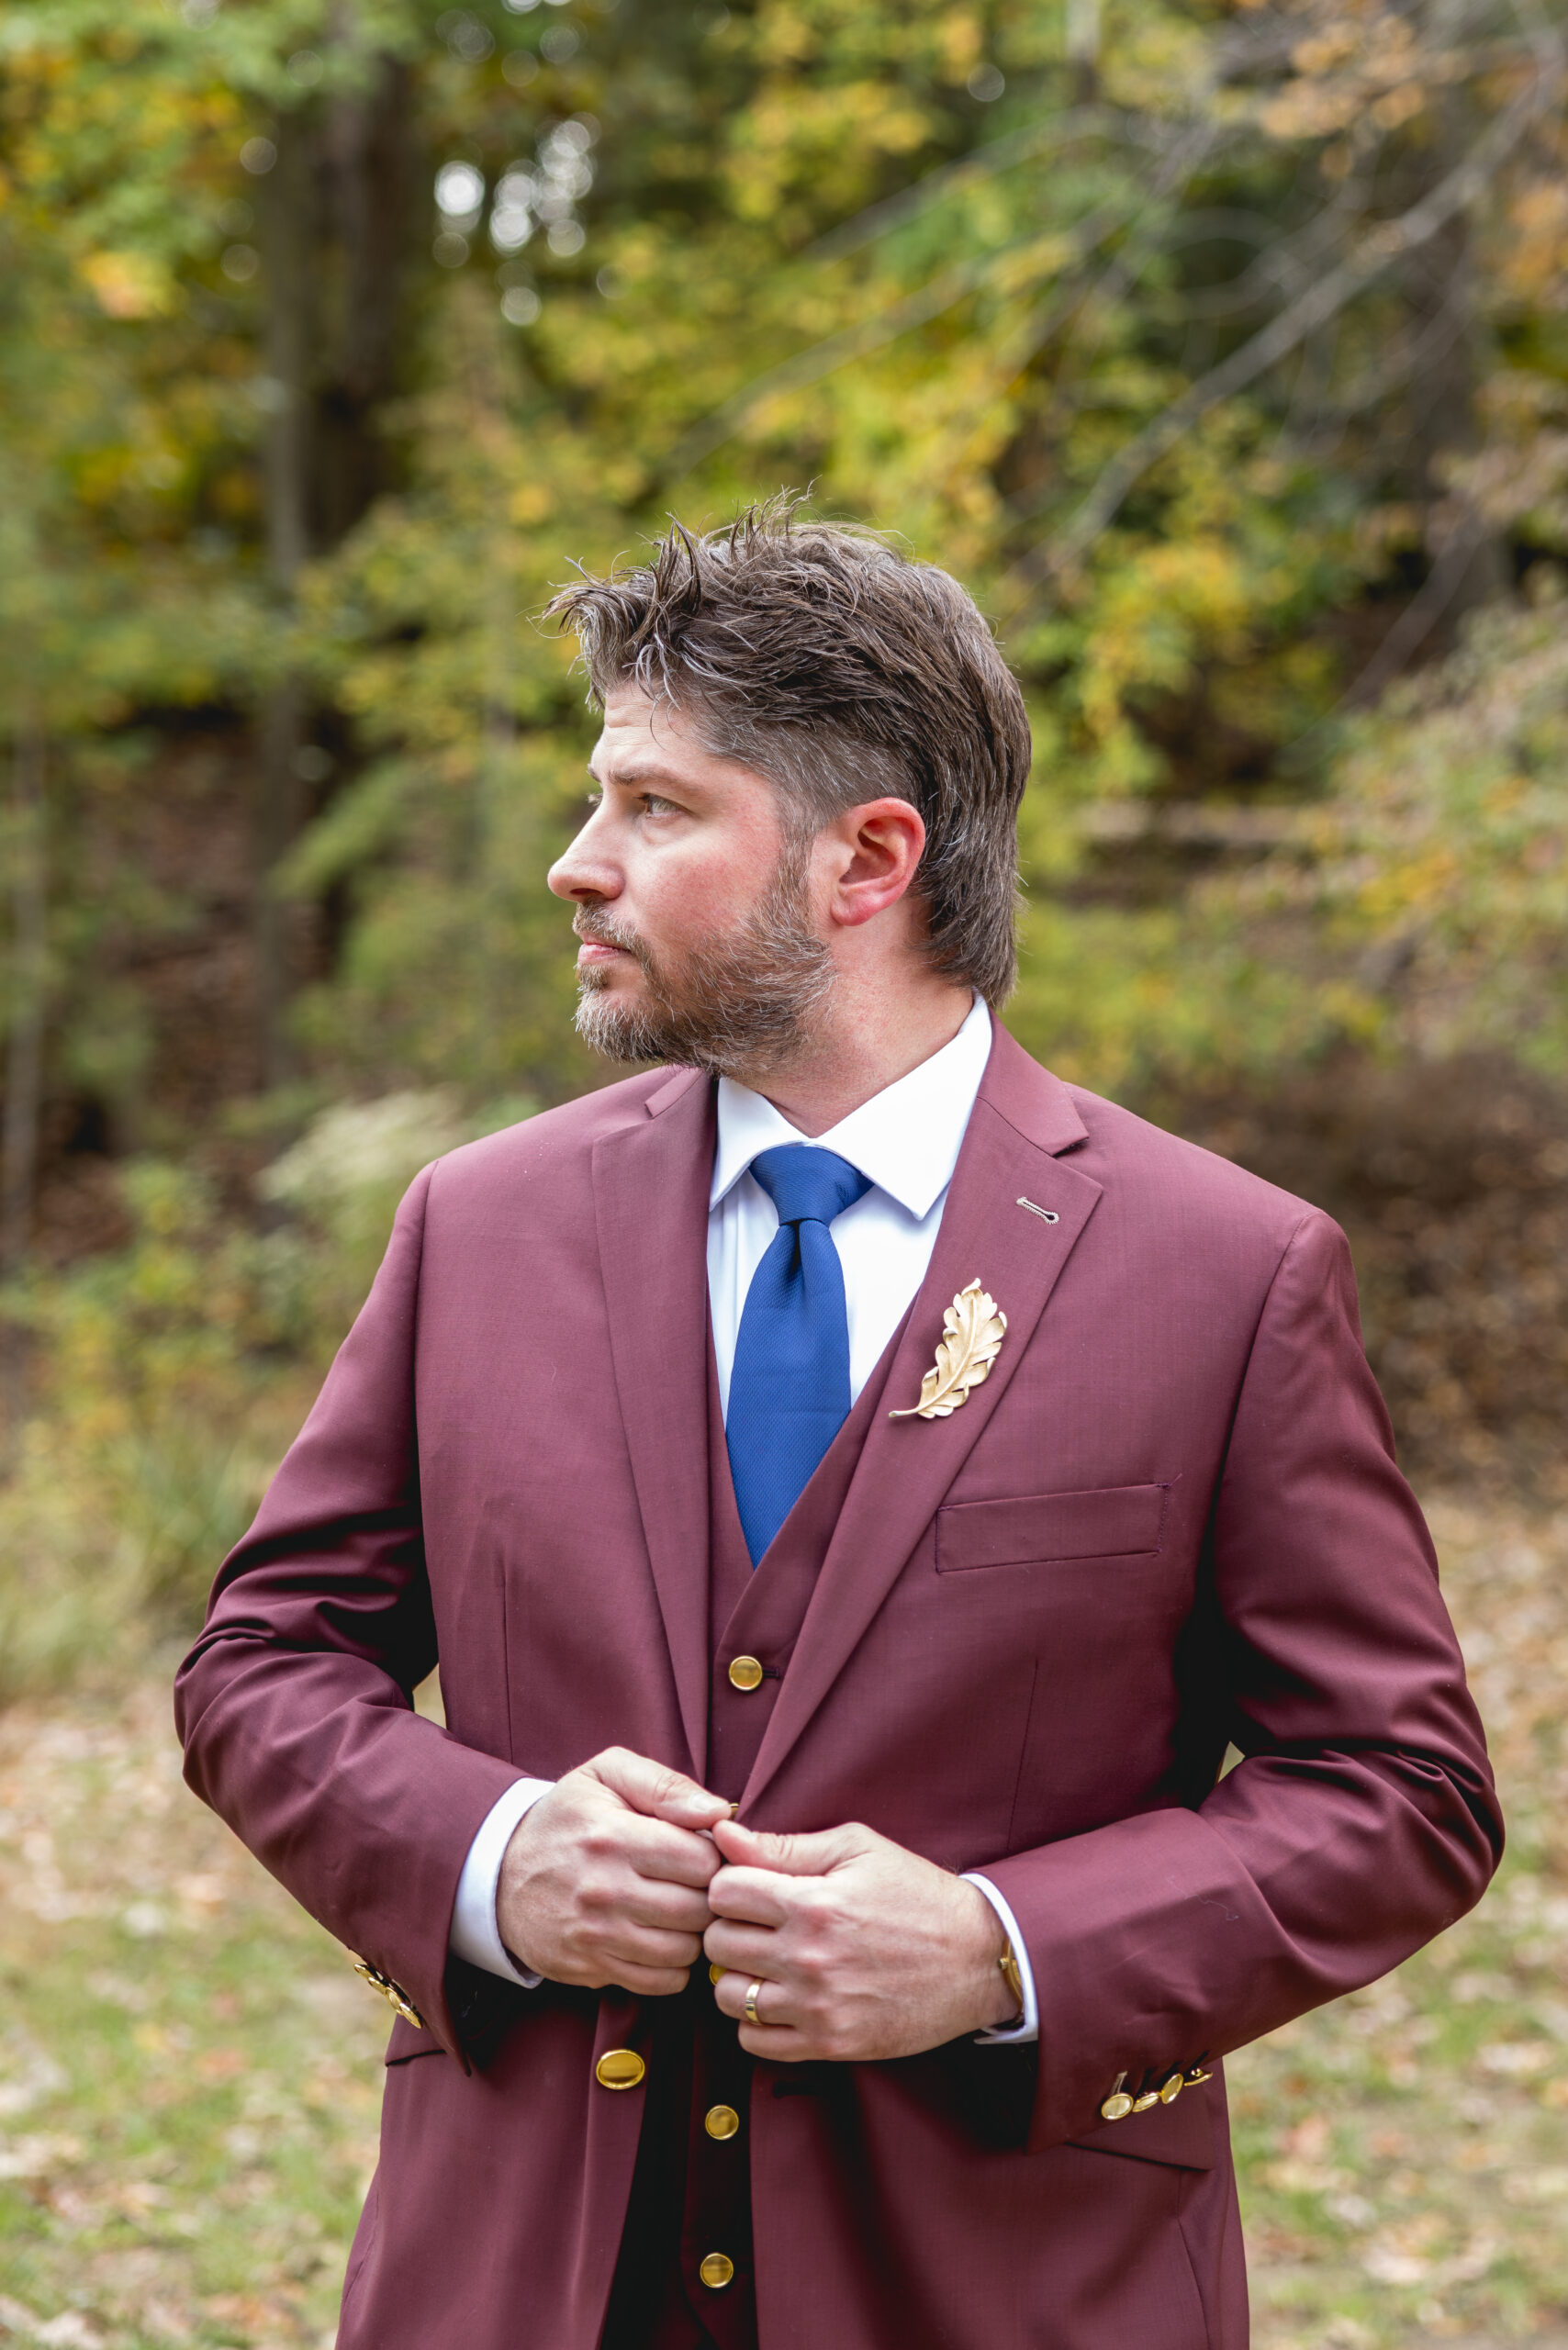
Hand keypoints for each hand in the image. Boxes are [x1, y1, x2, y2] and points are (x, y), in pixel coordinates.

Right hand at [498, 1748, 728, 1994]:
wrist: (500, 1873)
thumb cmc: (567, 1818)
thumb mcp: (606, 1774)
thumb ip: (666, 1785)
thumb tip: (720, 1813)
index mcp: (611, 1836)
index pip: (701, 1860)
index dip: (713, 1854)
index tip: (700, 1849)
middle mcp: (602, 1891)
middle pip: (698, 1909)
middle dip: (709, 1896)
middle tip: (696, 1883)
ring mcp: (594, 1936)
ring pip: (684, 1950)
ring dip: (694, 1932)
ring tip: (680, 1909)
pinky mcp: (588, 1969)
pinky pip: (659, 1982)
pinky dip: (672, 1966)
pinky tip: (661, 1937)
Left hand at [703, 1817, 1017, 2062]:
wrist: (977, 1959)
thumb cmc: (917, 1894)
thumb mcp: (859, 1849)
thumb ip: (786, 1845)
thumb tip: (723, 1834)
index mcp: (815, 1903)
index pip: (723, 1891)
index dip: (730, 1883)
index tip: (750, 1887)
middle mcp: (810, 1958)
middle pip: (717, 1942)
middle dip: (728, 1926)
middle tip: (756, 1923)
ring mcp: (818, 2007)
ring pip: (727, 1995)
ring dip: (736, 1975)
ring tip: (765, 1961)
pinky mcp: (831, 2044)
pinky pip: (754, 2041)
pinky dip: (754, 2020)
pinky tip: (778, 1997)